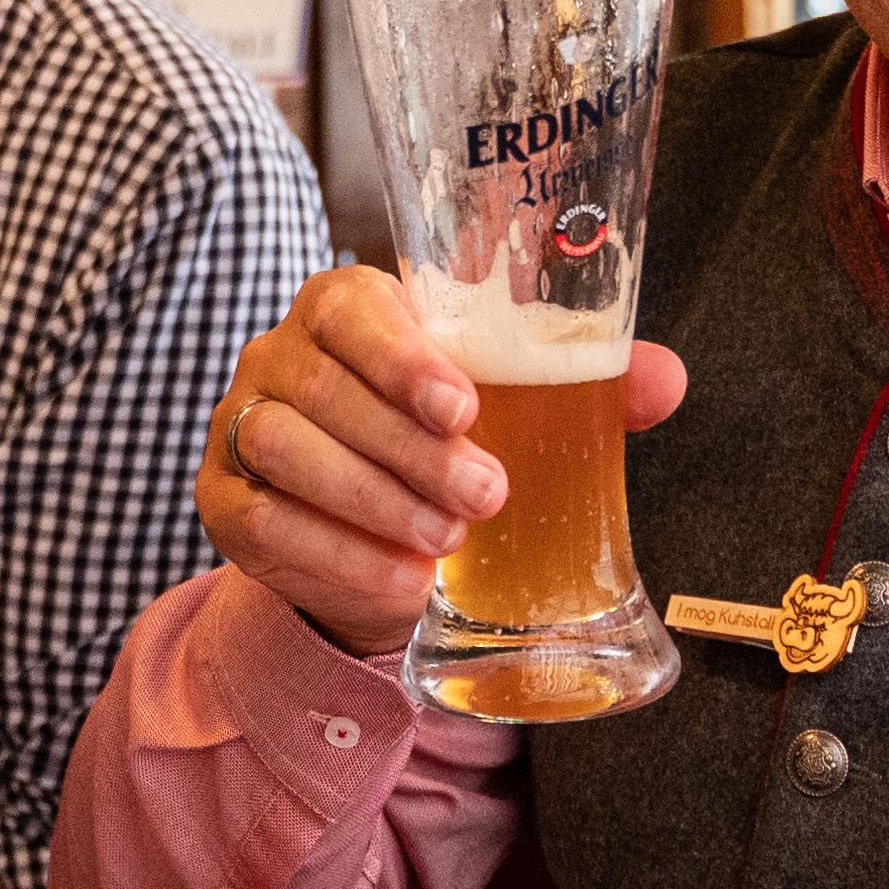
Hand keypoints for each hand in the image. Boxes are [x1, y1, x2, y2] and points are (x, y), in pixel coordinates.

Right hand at [192, 265, 689, 663]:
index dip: (402, 355)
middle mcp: (279, 355)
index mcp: (346, 309)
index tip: (464, 407)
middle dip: (407, 447)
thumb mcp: (513, 411)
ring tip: (446, 542)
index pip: (352, 308)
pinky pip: (264, 522)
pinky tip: (401, 580)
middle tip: (485, 496)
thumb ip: (584, 388)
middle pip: (322, 386)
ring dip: (371, 499)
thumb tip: (665, 380)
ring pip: (283, 447)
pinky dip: (336, 556)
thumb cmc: (444, 447)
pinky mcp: (223, 503)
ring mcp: (239, 427)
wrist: (376, 537)